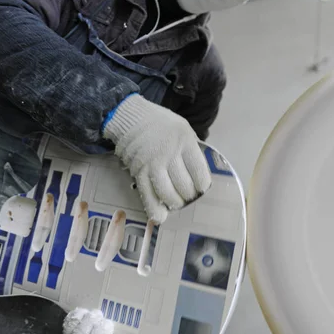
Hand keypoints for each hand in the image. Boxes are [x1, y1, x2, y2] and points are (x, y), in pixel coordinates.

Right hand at [103, 94, 211, 223]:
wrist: (131, 116)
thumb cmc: (159, 124)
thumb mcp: (182, 129)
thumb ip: (191, 150)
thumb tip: (199, 175)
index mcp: (184, 141)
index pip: (199, 172)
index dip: (202, 185)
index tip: (201, 188)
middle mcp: (169, 152)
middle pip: (184, 185)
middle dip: (188, 196)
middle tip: (187, 196)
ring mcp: (152, 163)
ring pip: (168, 194)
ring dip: (174, 203)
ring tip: (176, 202)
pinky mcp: (138, 171)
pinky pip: (147, 194)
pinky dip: (154, 209)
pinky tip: (160, 216)